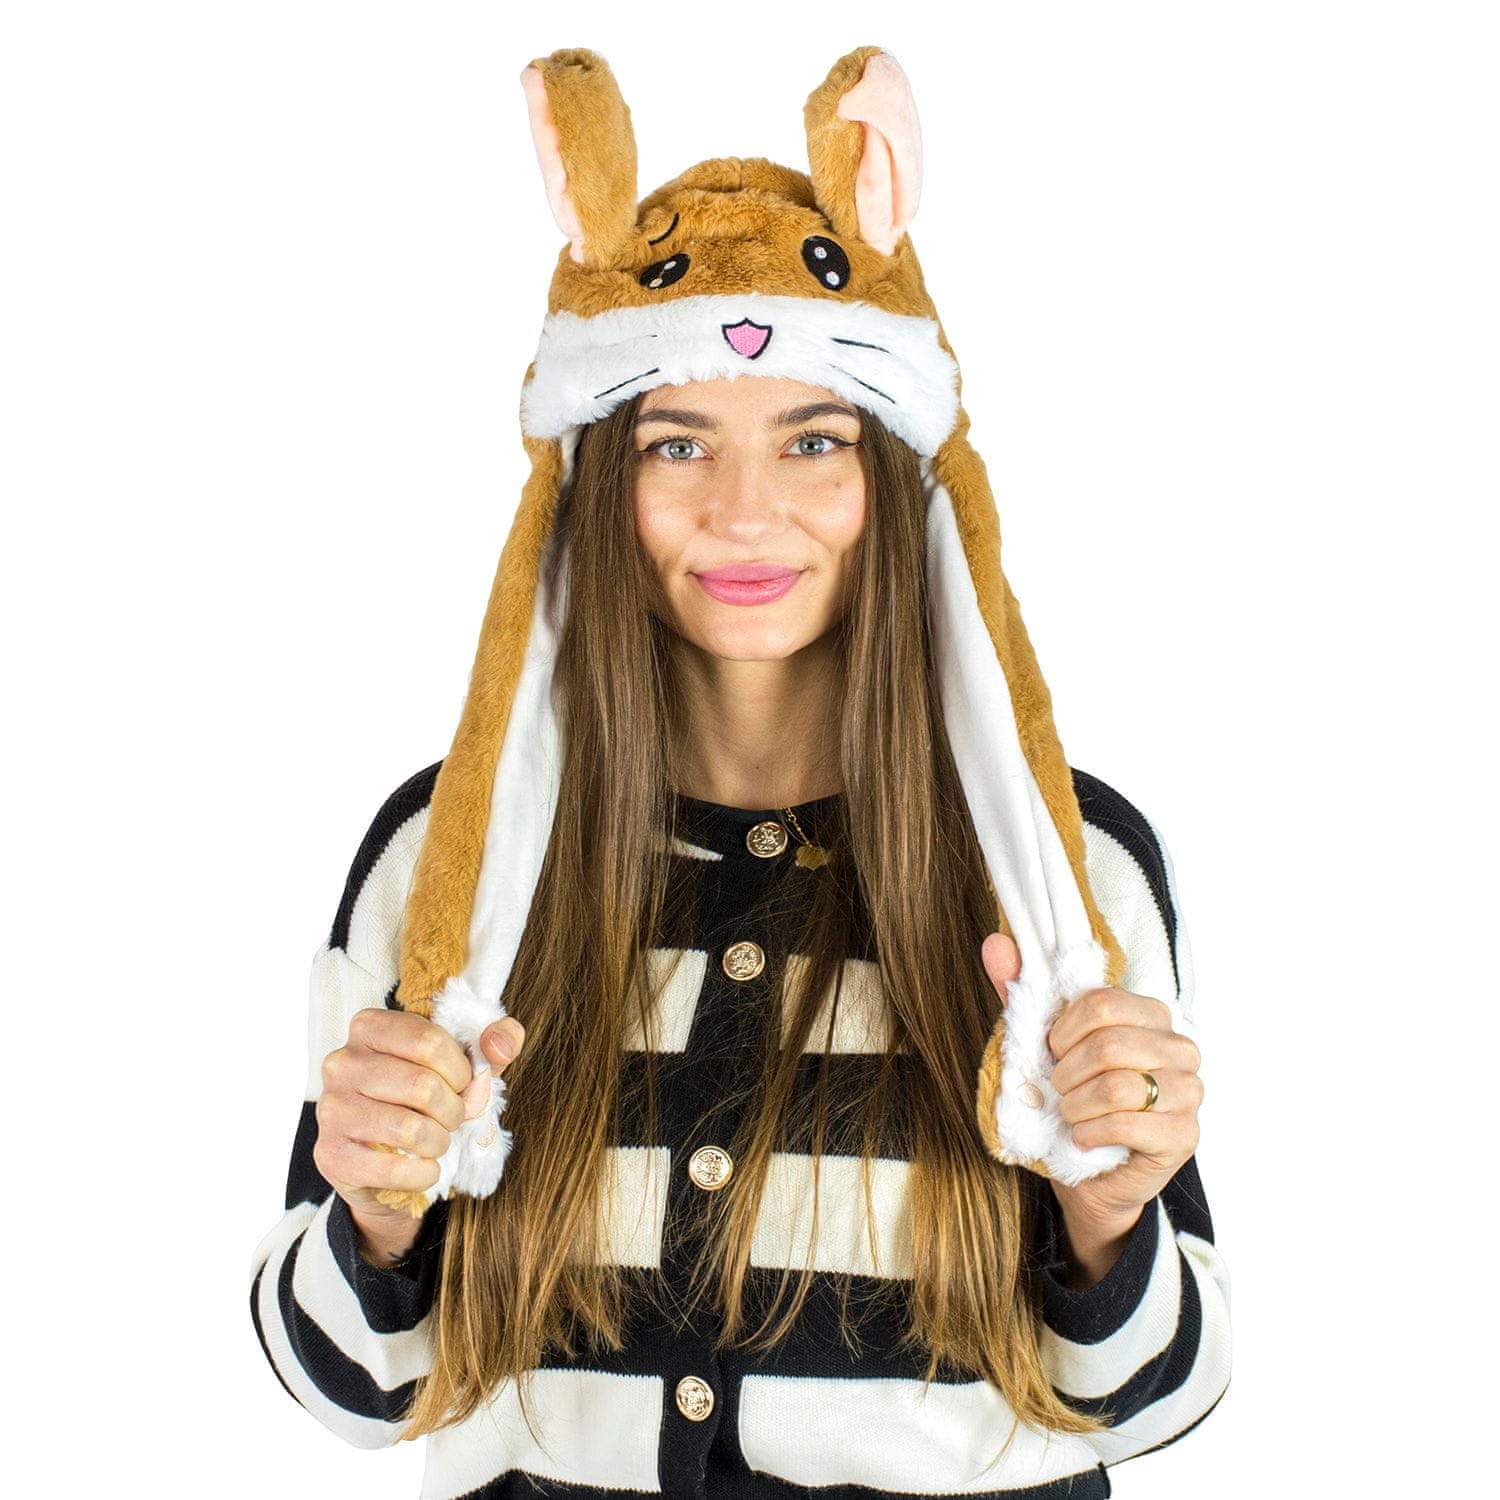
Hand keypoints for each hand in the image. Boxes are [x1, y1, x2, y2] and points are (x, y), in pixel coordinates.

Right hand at [313, 1007, 526, 1261]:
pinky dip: (423, 1173)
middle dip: (454, 1110)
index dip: (460, 1071)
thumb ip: (493, 1045)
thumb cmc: (423, 1102)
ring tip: (438, 1141)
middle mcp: (342, 1061)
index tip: (463, 1084)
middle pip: (422, 1086)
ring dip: (439, 1142)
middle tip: (453, 1119)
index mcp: (370, 1027)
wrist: (382, 1163)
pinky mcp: (331, 1154)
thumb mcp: (462, 1066)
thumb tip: (503, 1043)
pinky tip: (425, 1169)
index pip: (429, 1041)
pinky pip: (392, 1168)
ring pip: (409, 1128)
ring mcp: (331, 1108)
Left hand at [981, 932, 1201, 1229]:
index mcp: (1150, 1015)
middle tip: (1059, 1091)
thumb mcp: (1043, 1045)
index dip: (1063, 1033)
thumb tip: (995, 942)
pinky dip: (1091, 1132)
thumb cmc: (1072, 1100)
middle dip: (1066, 1074)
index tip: (1053, 1054)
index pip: (1101, 1003)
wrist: (1089, 1172)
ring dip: (1077, 1105)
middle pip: (1109, 1044)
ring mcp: (1188, 1092)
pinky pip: (1127, 1124)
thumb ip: (1023, 993)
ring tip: (1071, 1114)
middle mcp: (1179, 1047)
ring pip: (1118, 1085)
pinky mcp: (1184, 1135)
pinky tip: (1084, 1137)